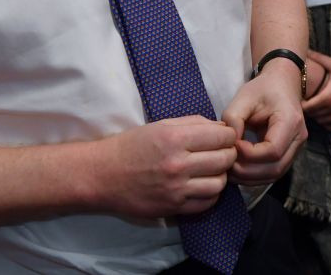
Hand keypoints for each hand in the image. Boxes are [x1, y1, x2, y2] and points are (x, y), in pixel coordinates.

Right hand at [98, 116, 237, 217]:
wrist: (102, 176)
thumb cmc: (130, 146)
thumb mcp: (160, 126)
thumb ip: (193, 123)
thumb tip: (222, 126)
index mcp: (174, 138)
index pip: (221, 136)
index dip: (229, 134)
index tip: (225, 135)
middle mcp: (177, 164)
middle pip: (224, 159)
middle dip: (228, 153)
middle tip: (222, 151)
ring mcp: (176, 189)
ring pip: (219, 183)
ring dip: (220, 175)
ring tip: (211, 169)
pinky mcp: (173, 208)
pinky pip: (206, 203)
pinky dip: (211, 194)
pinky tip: (202, 185)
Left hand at [222, 61, 306, 185]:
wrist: (282, 84)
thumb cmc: (263, 89)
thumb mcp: (244, 97)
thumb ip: (233, 118)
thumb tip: (228, 143)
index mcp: (291, 121)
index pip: (272, 150)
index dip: (249, 154)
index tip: (232, 145)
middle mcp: (298, 139)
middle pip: (275, 168)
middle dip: (247, 171)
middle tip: (225, 163)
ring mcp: (296, 149)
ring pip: (274, 175)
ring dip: (249, 177)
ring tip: (228, 169)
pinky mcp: (288, 155)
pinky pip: (272, 172)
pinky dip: (254, 176)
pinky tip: (238, 170)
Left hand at [302, 43, 330, 132]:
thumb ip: (317, 58)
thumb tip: (304, 50)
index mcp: (329, 96)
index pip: (307, 108)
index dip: (300, 104)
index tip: (298, 98)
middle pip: (314, 116)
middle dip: (307, 110)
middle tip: (303, 103)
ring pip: (323, 122)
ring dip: (317, 116)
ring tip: (314, 107)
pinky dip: (329, 124)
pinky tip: (326, 115)